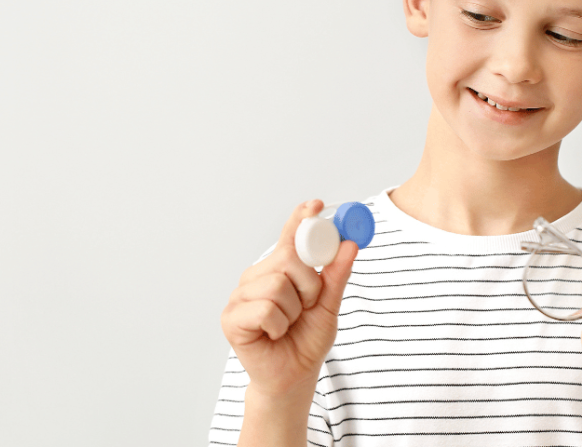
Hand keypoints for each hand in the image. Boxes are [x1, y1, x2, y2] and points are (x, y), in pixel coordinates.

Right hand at [220, 199, 357, 399]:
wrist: (294, 376)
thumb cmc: (306, 339)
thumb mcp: (329, 305)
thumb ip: (336, 275)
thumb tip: (349, 245)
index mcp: (278, 269)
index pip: (289, 237)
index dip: (300, 219)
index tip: (314, 205)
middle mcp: (256, 277)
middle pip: (287, 258)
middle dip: (308, 284)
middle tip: (307, 305)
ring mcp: (241, 296)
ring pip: (278, 285)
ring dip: (294, 310)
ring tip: (288, 323)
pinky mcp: (232, 318)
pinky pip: (266, 309)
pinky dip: (278, 325)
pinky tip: (274, 334)